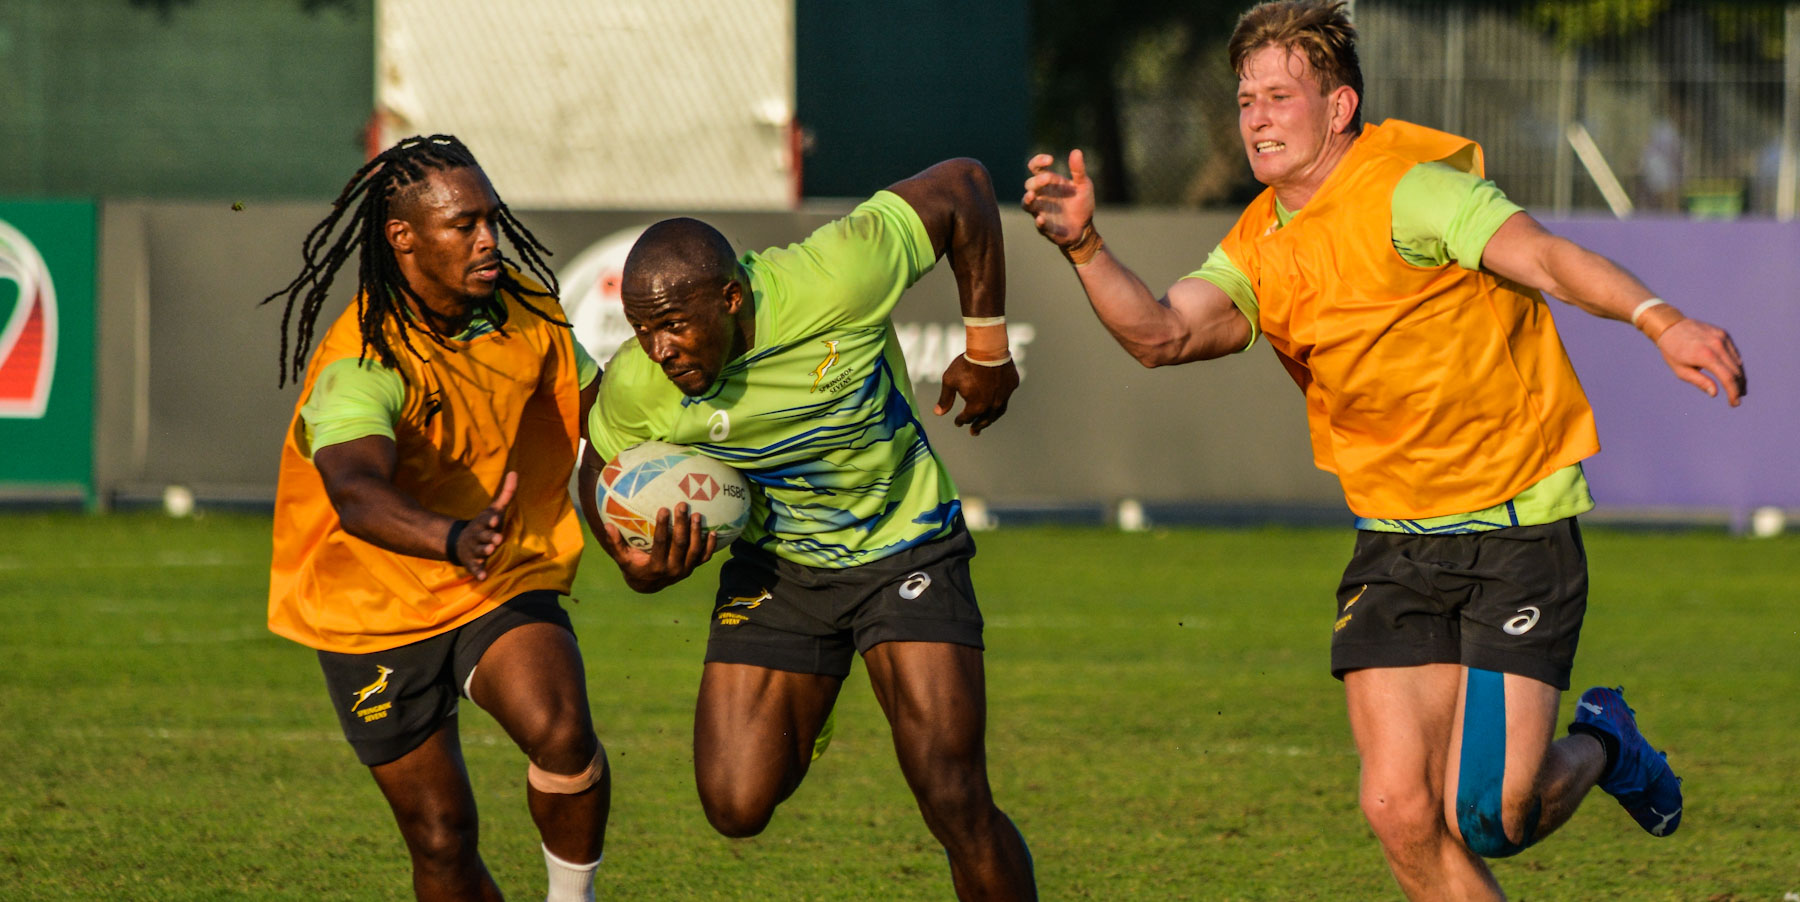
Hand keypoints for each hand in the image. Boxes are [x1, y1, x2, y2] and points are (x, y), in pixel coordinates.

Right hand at [453, 471, 516, 580]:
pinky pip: (474, 568)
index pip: (487, 520)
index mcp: (483, 523)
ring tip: (489, 551)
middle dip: (489, 537)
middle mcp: (477, 535)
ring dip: (483, 551)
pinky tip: (483, 577)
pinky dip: (478, 572)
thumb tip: (515, 472)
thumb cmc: (485, 524)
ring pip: (478, 551)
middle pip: (483, 536)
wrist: (461, 542)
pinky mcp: (472, 562)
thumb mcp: (494, 509)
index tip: (495, 520)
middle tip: (496, 539)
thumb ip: (507, 493)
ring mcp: (474, 549)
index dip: (491, 520)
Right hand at [596, 503, 718, 592]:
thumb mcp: (622, 558)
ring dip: (697, 532)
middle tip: (682, 505)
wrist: (648, 585)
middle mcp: (673, 570)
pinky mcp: (693, 568)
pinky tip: (713, 531)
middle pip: (680, 544)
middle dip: (682, 524)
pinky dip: (710, 546)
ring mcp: (685, 570)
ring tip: (696, 514)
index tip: (664, 509)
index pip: (661, 544)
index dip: (663, 526)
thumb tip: (607, 525)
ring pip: (695, 550)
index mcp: (656, 566)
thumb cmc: (633, 566)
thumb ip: (616, 543)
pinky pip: (704, 557)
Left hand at [934, 355, 1018, 435]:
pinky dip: (1000, 402)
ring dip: (991, 418)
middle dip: (978, 426)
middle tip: (974, 432)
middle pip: (985, 420)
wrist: (988, 348)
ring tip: (987, 422)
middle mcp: (992, 405)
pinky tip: (997, 402)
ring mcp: (1004, 395)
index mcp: (977, 407)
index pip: (968, 418)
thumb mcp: (950, 381)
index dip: (961, 420)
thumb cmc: (966, 364)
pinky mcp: (1012, 384)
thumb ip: (945, 399)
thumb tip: (938, 413)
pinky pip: (1006, 397)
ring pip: (998, 412)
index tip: (958, 422)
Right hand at [1022, 150, 1094, 247]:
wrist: (1084, 227)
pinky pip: (1038, 224)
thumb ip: (1078, 170)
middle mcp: (1041, 195)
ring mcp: (1041, 211)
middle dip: (1037, 182)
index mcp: (1048, 182)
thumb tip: (1076, 151)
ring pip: (1026, 204)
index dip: (1038, 161)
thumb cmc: (1081, 203)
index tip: (1050, 160)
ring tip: (1032, 196)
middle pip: (1029, 185)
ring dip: (1028, 200)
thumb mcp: (1083, 185)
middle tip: (1048, 179)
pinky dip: (1039, 222)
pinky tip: (1042, 219)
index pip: (1035, 167)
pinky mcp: (1045, 227)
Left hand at [1655, 317, 1745, 405]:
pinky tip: (1733, 374)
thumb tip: (1715, 393)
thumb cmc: (1673, 352)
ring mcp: (1722, 338)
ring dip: (1740, 377)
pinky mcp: (1724, 334)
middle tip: (1737, 399)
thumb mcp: (1681, 371)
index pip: (1727, 377)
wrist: (1671, 326)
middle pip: (1736, 371)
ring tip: (1738, 389)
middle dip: (1738, 387)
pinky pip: (1734, 353)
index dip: (1733, 392)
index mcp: (1706, 355)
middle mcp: (1717, 345)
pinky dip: (1735, 365)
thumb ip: (1699, 381)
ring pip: (1737, 362)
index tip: (1734, 403)